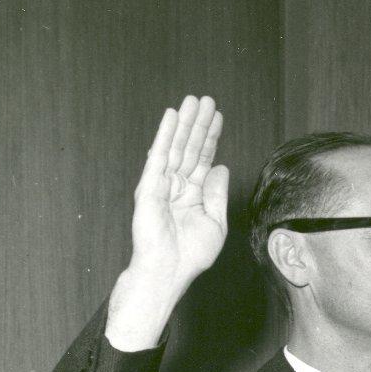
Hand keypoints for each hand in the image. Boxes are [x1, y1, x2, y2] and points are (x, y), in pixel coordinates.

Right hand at [107, 97, 226, 349]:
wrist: (168, 273)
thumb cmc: (189, 255)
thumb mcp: (215, 223)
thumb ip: (216, 194)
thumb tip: (221, 167)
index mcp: (192, 194)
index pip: (203, 158)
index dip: (211, 137)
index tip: (218, 116)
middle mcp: (177, 186)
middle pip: (190, 147)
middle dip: (198, 123)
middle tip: (206, 98)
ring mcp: (162, 185)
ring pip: (176, 147)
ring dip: (184, 122)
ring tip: (192, 100)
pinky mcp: (150, 188)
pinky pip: (158, 156)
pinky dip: (164, 136)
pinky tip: (171, 118)